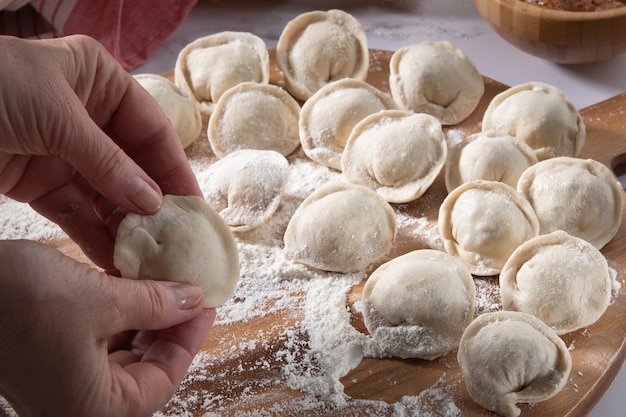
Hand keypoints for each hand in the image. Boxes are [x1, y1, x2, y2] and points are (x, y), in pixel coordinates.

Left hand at [0, 35, 201, 270]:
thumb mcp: (58, 114)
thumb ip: (108, 162)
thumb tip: (153, 203)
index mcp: (99, 82)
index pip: (152, 130)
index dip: (174, 168)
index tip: (193, 206)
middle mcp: (87, 116)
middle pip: (134, 166)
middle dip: (153, 203)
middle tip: (176, 239)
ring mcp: (64, 151)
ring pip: (107, 194)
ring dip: (126, 225)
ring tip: (150, 256)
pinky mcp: (38, 182)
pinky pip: (75, 212)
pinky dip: (94, 235)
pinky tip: (116, 258)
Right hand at [0, 240, 214, 416]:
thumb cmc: (15, 302)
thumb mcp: (99, 300)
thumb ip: (154, 303)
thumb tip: (193, 299)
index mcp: (93, 407)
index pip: (164, 379)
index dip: (190, 338)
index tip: (207, 304)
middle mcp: (76, 401)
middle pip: (145, 367)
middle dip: (170, 326)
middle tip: (190, 292)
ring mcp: (61, 379)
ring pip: (122, 352)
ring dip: (146, 318)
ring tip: (166, 284)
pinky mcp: (49, 356)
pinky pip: (98, 340)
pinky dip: (119, 314)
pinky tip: (131, 286)